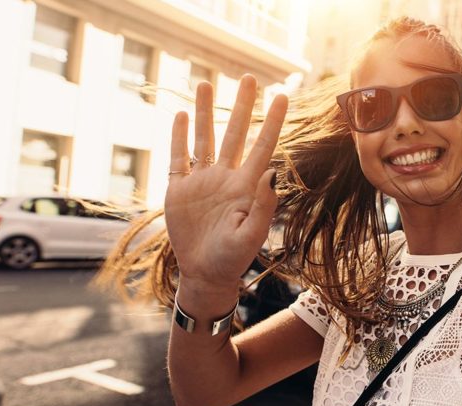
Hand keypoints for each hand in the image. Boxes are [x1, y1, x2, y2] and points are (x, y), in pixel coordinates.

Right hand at [164, 75, 286, 289]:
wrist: (204, 273)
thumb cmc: (232, 259)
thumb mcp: (251, 235)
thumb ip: (264, 206)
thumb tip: (272, 173)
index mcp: (247, 186)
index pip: (263, 146)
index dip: (272, 121)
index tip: (282, 95)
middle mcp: (227, 177)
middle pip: (236, 133)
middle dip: (242, 106)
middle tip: (248, 77)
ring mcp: (203, 181)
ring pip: (205, 138)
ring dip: (206, 112)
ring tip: (206, 84)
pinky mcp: (179, 188)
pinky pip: (179, 156)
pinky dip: (179, 136)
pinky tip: (182, 115)